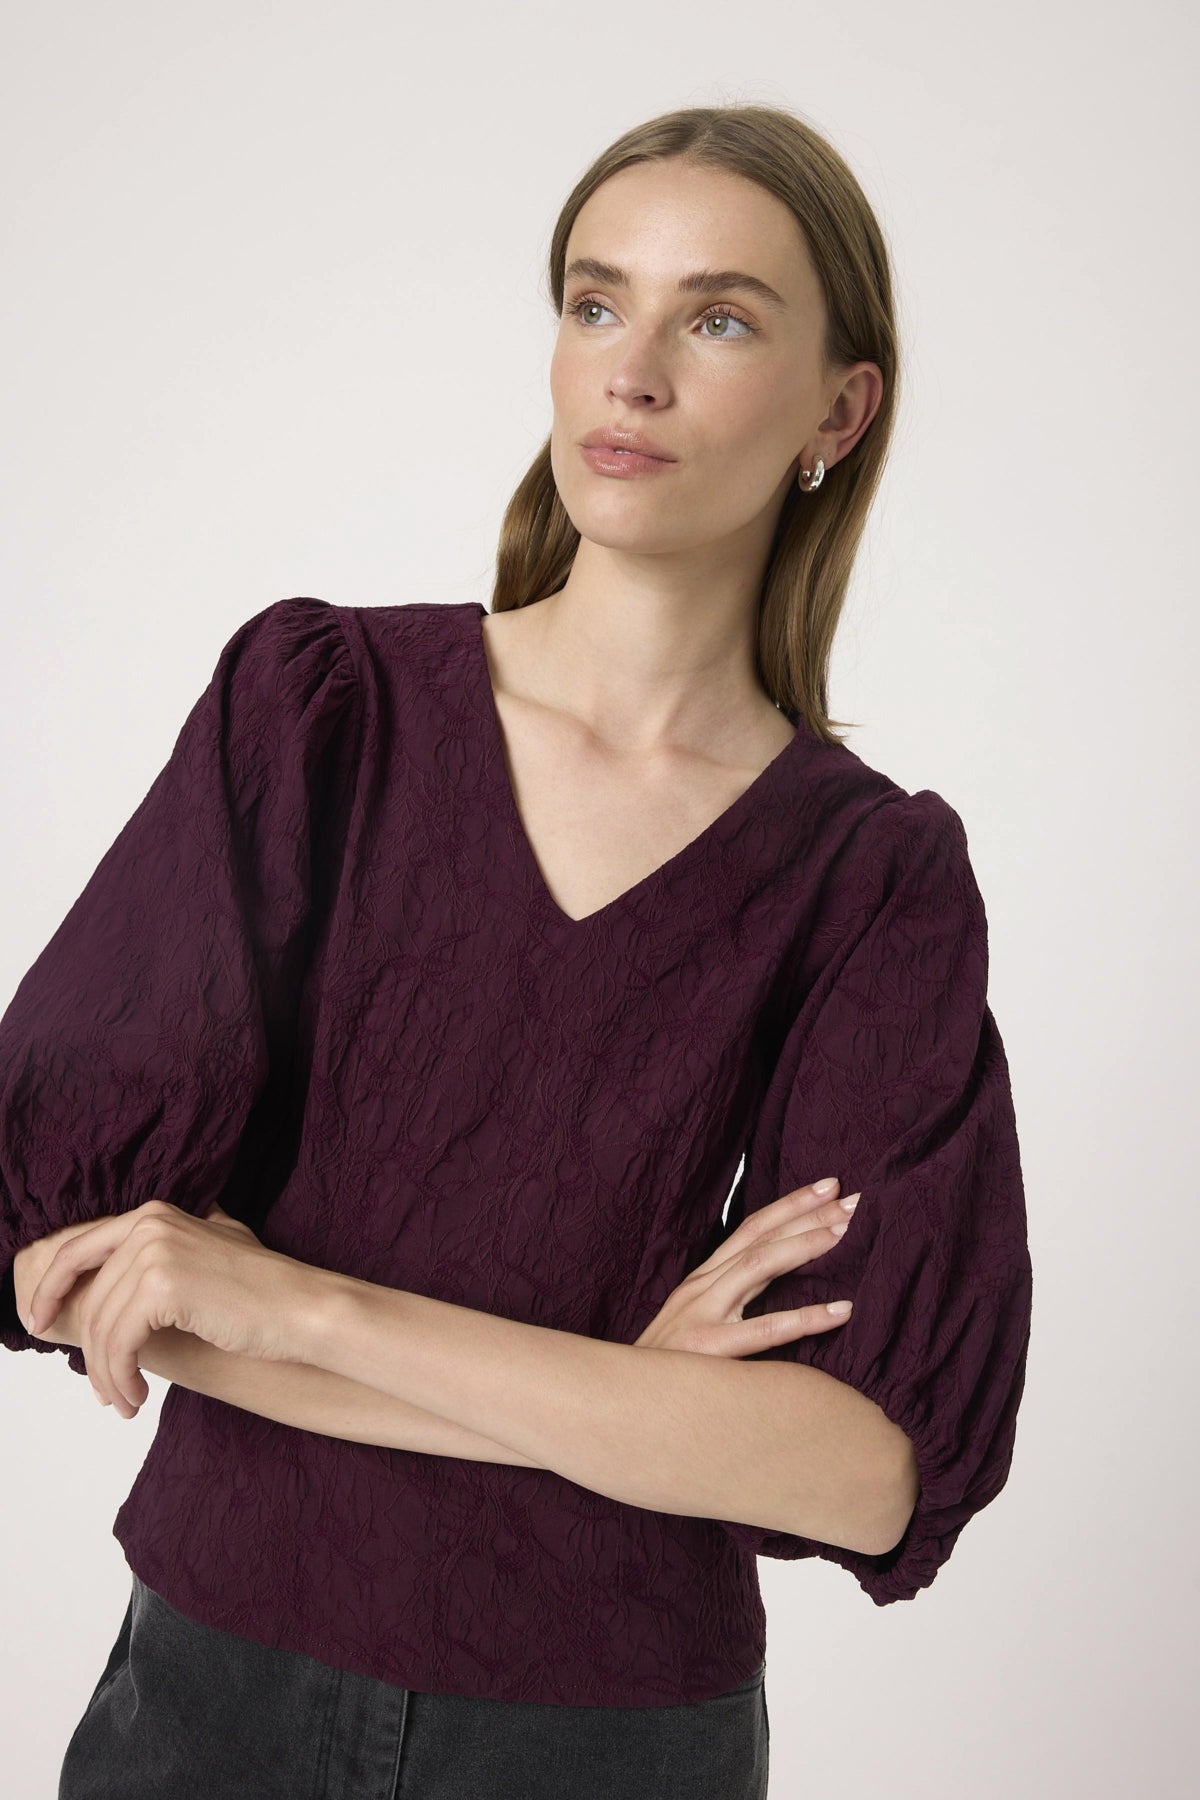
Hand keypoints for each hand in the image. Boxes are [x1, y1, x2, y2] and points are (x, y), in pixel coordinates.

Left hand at [26, 1198, 322, 1417]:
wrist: (301, 1310)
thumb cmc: (259, 1294)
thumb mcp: (204, 1256)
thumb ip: (160, 1254)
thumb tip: (106, 1286)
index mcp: (152, 1213)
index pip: (77, 1251)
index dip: (49, 1289)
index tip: (38, 1321)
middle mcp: (148, 1223)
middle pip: (88, 1300)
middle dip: (90, 1353)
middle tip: (107, 1393)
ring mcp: (154, 1251)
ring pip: (100, 1328)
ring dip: (108, 1376)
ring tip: (126, 1403)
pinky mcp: (161, 1285)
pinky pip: (118, 1343)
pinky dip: (121, 1377)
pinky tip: (138, 1397)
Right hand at [634, 1175, 859, 1355]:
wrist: (623, 1403)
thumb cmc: (668, 1370)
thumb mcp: (696, 1324)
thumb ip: (732, 1304)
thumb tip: (781, 1290)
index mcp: (703, 1279)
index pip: (751, 1229)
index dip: (790, 1205)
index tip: (830, 1188)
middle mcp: (702, 1286)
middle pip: (759, 1237)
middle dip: (808, 1215)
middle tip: (857, 1201)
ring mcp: (702, 1314)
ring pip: (759, 1266)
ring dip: (805, 1245)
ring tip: (847, 1235)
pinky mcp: (707, 1351)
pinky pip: (765, 1330)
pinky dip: (806, 1317)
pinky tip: (841, 1312)